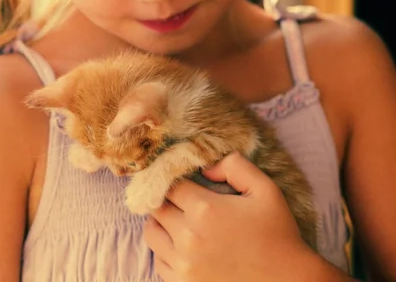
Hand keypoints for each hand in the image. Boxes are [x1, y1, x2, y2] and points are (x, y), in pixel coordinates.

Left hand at [143, 151, 311, 281]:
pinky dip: (165, 251)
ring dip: (161, 223)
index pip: (171, 184)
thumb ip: (235, 166)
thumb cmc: (278, 234)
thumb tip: (206, 166)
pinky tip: (182, 245)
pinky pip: (159, 262)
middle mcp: (189, 236)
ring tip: (177, 220)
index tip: (184, 179)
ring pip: (152, 233)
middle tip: (180, 199)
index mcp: (205, 209)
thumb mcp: (265, 189)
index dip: (175, 178)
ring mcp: (184, 264)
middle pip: (157, 207)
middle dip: (166, 199)